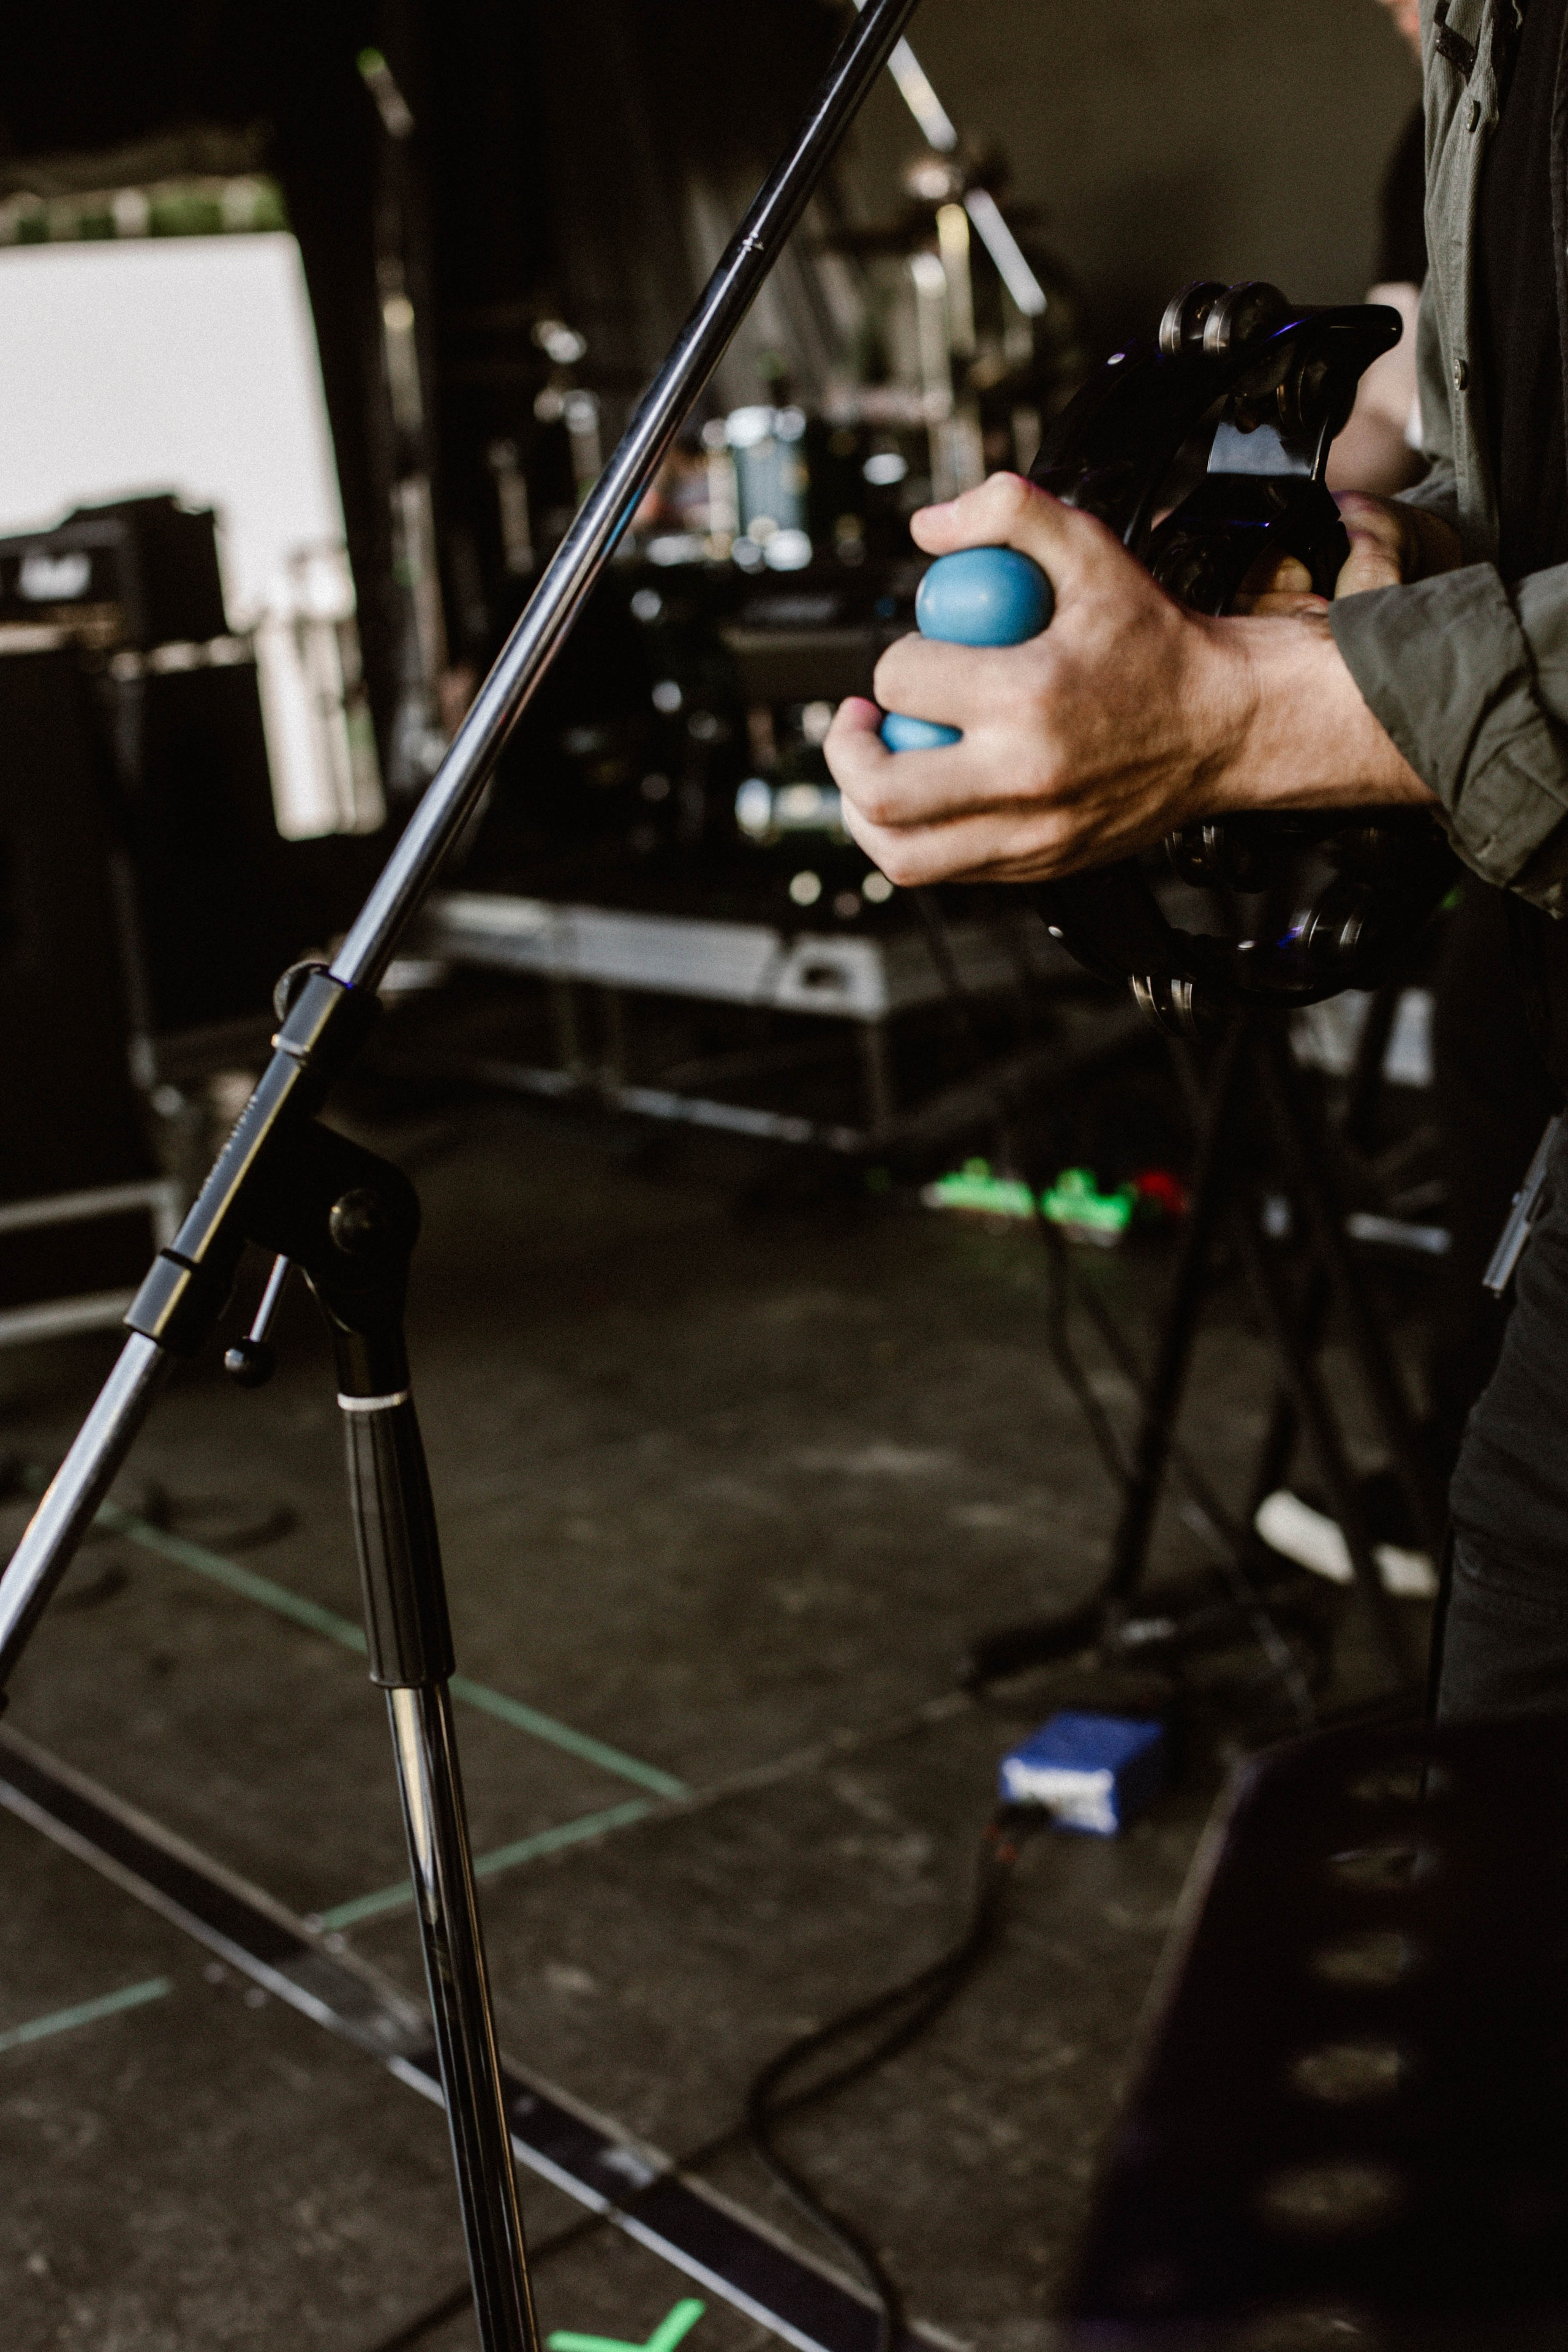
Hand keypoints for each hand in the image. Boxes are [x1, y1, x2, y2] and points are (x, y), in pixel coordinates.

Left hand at [823, 472, 1435, 888]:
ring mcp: (1032, 833)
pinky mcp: (1040, 864)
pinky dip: (917, 836)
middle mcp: (1025, 778)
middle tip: (860, 721)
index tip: (915, 655)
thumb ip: (1010, 511)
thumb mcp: (1093, 550)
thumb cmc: (1160, 645)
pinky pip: (948, 870)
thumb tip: (929, 528)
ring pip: (903, 854)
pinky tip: (928, 794)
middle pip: (881, 792)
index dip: (893, 662)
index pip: (904, 681)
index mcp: (1030, 697)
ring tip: (880, 765)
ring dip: (866, 811)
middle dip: (847, 752)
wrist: (1228, 724)